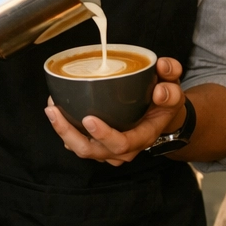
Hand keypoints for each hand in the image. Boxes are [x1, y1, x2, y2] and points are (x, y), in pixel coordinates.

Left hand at [44, 57, 184, 165]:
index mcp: (143, 136)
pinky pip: (78, 143)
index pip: (122, 144)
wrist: (162, 116)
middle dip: (70, 134)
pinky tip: (56, 110)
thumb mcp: (174, 88)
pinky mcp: (99, 144)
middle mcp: (125, 149)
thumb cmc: (164, 103)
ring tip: (51, 109)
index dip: (104, 136)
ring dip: (63, 132)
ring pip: (82, 149)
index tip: (89, 119)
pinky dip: (65, 129)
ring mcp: (110, 150)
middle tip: (54, 111)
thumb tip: (160, 74)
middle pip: (93, 151)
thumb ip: (171, 76)